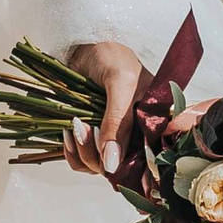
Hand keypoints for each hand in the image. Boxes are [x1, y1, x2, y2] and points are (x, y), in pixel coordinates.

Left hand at [66, 38, 145, 180]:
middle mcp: (136, 134)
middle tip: (88, 127)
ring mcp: (113, 137)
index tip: (126, 177)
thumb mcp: (120, 84)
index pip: (154, 158)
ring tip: (75, 125)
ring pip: (100, 167)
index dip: (142, 173)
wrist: (81, 45)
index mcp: (154, 120)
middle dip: (101, 156)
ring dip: (84, 151)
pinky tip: (68, 132)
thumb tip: (112, 164)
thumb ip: (118, 124)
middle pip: (123, 168)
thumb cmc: (109, 56)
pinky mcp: (91, 137)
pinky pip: (82, 161)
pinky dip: (72, 151)